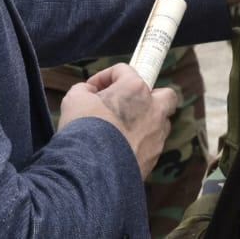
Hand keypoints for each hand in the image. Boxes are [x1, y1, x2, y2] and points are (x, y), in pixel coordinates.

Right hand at [58, 63, 177, 178]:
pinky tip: (119, 150)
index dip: (104, 77)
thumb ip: (84, 90)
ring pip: (160, 124)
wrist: (92, 169)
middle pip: (165, 96)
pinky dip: (139, 145)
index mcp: (136, 89)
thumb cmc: (85, 128)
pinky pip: (150, 147)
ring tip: (122, 130)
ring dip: (145, 123)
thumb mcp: (74, 99)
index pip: (124, 71)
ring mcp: (157, 136)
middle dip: (150, 96)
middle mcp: (153, 110)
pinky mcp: (154, 159)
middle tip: (130, 103)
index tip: (91, 89)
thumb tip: (88, 93)